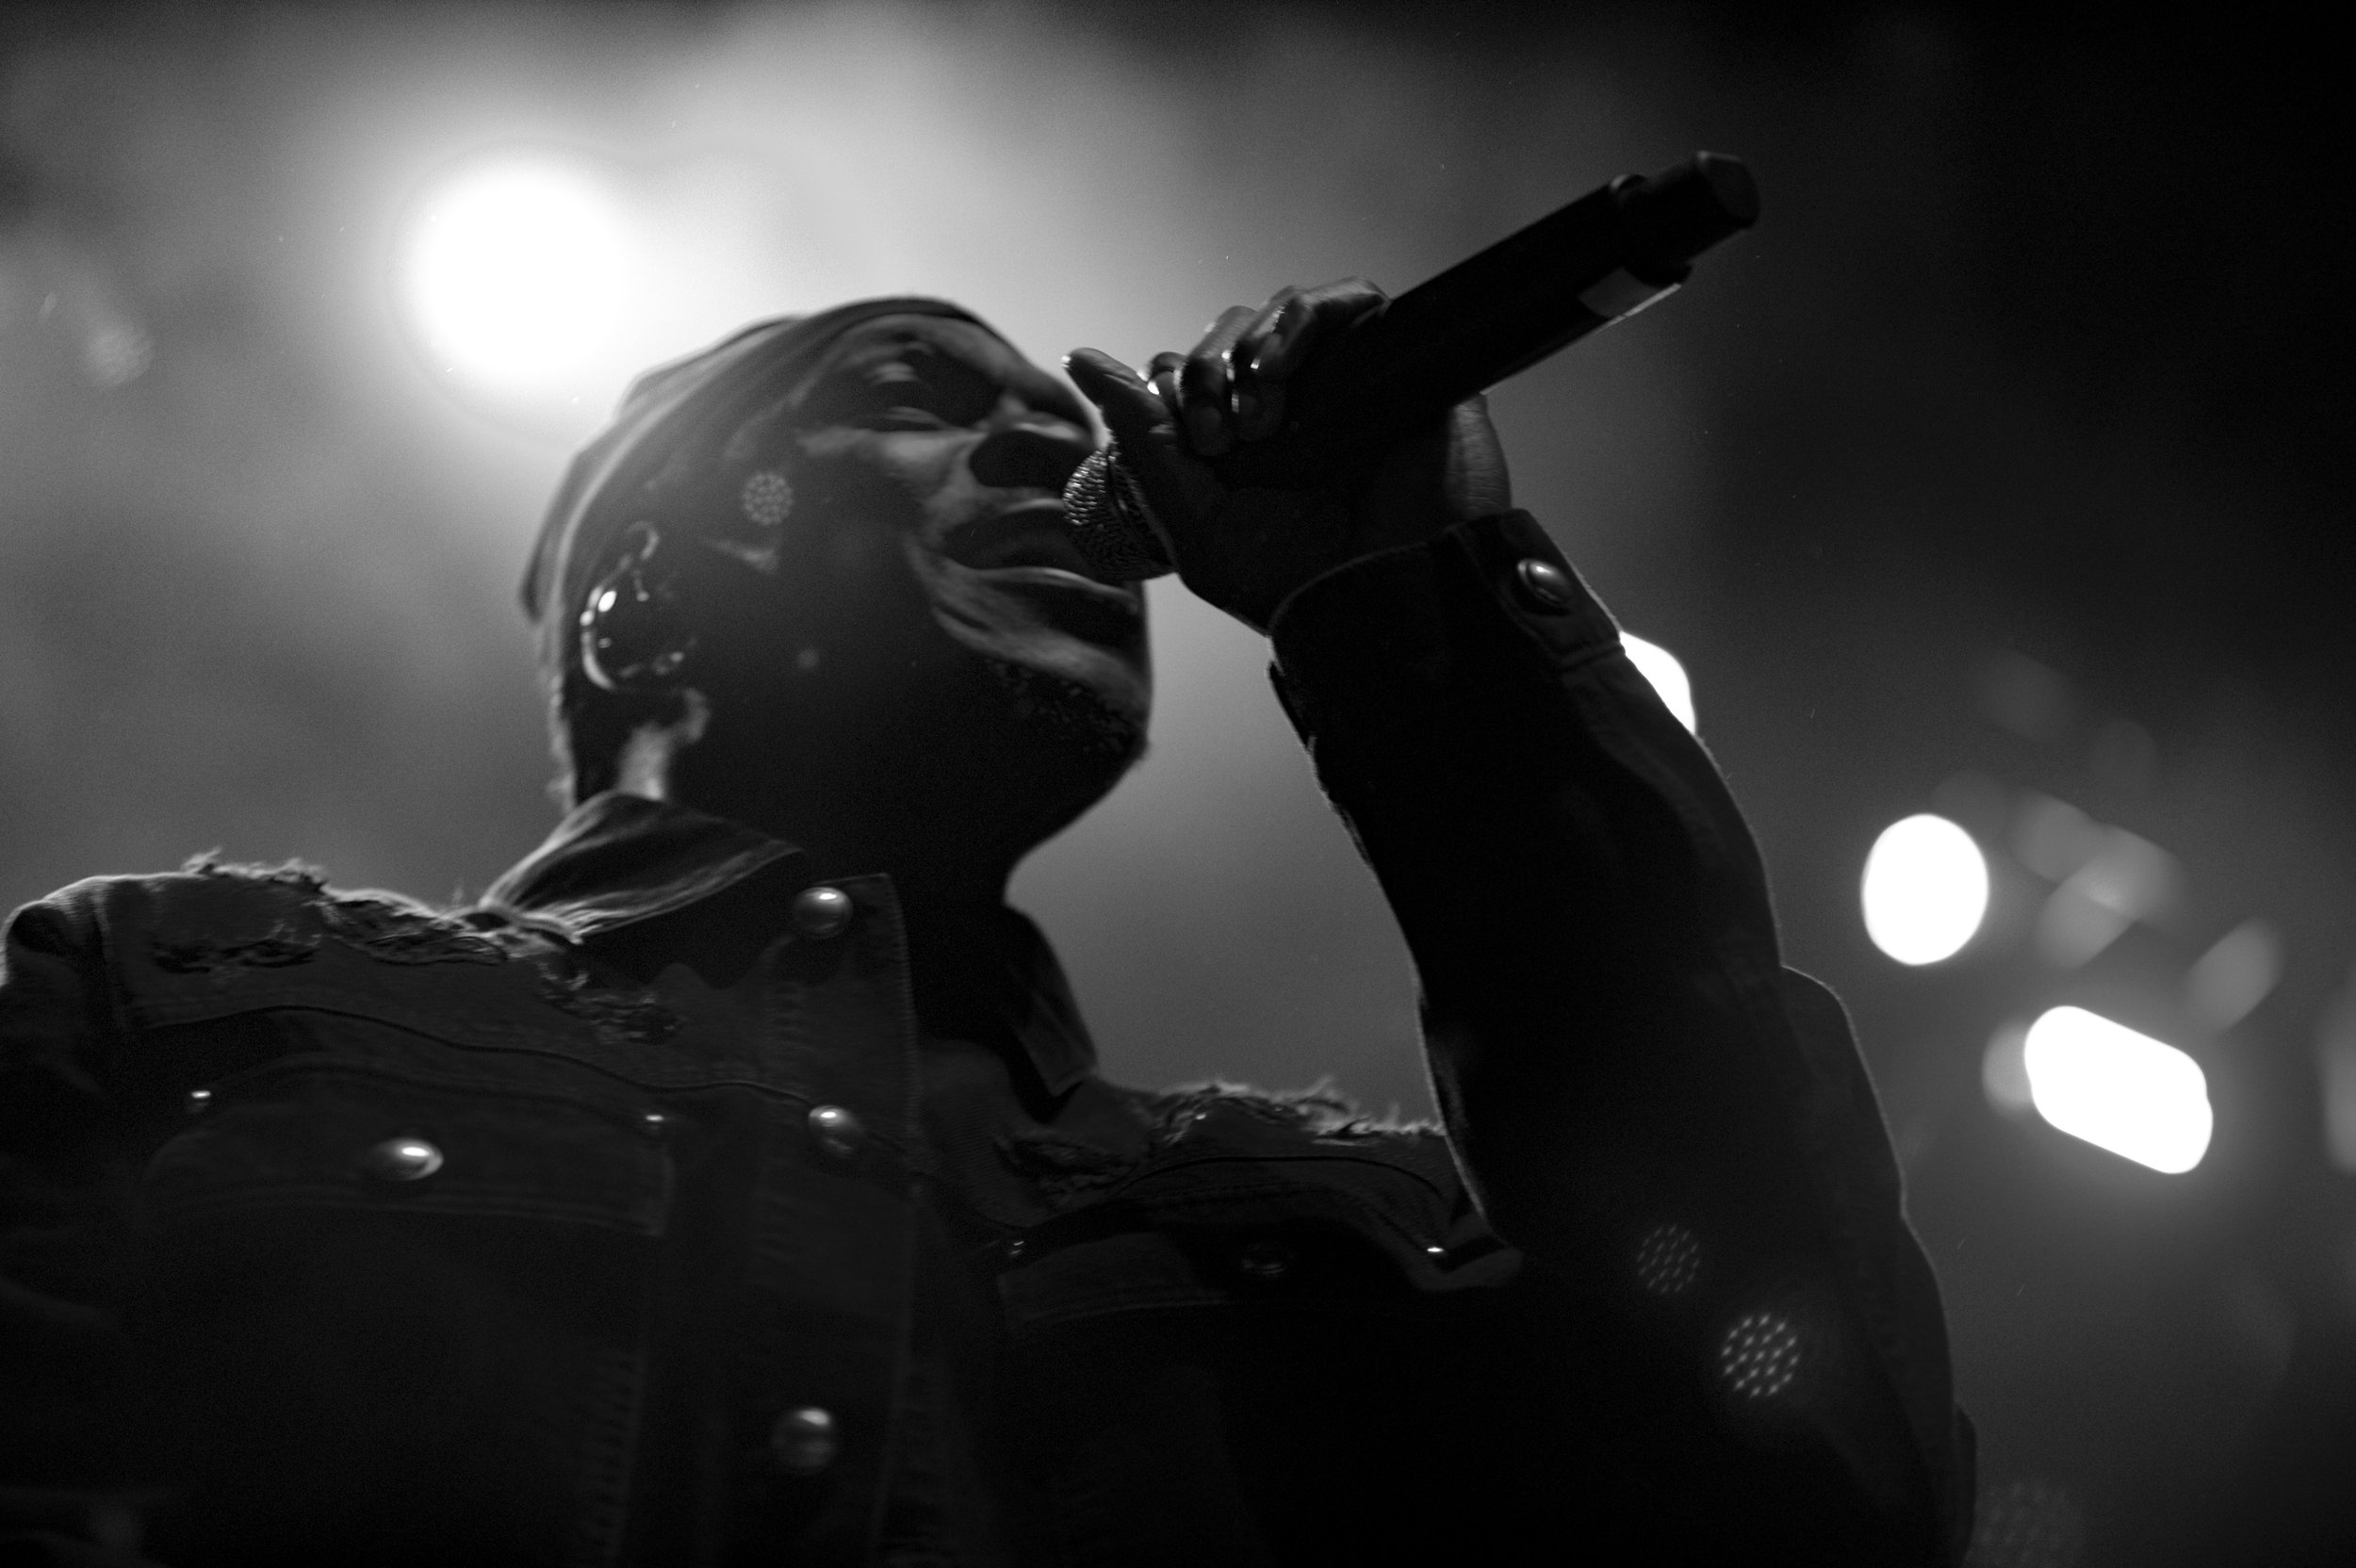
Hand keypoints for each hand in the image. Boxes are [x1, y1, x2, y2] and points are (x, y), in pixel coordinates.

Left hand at [1066, 280, 1510, 632]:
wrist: (1379, 605)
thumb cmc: (1292, 584)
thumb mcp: (1192, 521)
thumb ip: (1141, 436)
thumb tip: (1081, 357)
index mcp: (1243, 445)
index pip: (1193, 368)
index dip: (1178, 386)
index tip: (1195, 440)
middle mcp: (1294, 409)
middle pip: (1233, 334)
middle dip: (1210, 371)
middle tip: (1220, 436)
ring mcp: (1346, 385)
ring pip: (1285, 312)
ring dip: (1252, 348)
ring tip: (1260, 417)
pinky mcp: (1399, 367)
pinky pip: (1355, 300)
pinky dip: (1306, 315)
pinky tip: (1282, 366)